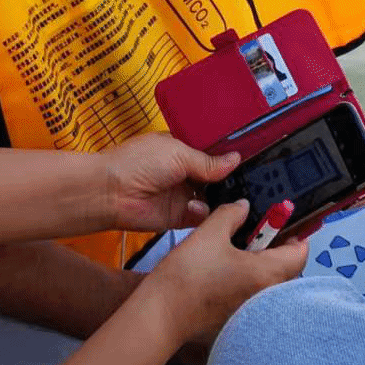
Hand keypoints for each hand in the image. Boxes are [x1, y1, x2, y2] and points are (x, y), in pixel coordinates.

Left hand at [101, 133, 238, 231]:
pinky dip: (204, 213)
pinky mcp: (180, 216)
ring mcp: (183, 194)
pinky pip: (202, 216)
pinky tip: (197, 206)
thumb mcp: (178, 152)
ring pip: (213, 198)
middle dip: (231, 180)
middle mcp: (185, 171)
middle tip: (251, 182)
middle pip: (217, 177)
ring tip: (229, 196)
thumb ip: (208, 160)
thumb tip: (236, 159)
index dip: (230, 156)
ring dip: (220, 198)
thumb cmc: (136, 163)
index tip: (253, 158)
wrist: (111, 193)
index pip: (214, 152)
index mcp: (183, 148)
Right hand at [140, 200, 306, 348]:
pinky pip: (255, 294)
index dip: (294, 232)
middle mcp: (267, 295)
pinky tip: (226, 270)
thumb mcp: (210, 232)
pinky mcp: (239, 317)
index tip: (280, 220)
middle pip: (288, 267)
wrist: (163, 312)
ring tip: (237, 248)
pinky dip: (248, 279)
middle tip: (255, 231)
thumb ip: (232, 213)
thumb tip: (243, 207)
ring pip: (271, 281)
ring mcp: (254, 310)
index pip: (301, 253)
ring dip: (261, 263)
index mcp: (267, 273)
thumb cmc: (187, 276)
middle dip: (276, 246)